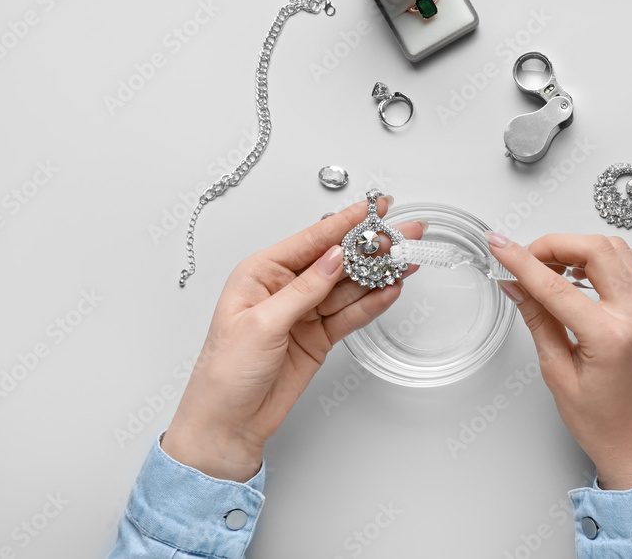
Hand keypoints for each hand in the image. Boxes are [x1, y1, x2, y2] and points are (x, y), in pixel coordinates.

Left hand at [161, 196, 423, 481]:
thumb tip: (333, 258)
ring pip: (349, 286)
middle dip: (371, 246)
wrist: (228, 423)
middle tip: (403, 233)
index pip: (311, 240)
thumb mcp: (262, 325)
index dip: (346, 222)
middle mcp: (284, 288)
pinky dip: (372, 303)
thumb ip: (304, 290)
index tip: (374, 208)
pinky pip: (350, 314)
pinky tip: (391, 289)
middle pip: (336, 260)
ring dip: (378, 273)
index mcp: (261, 274)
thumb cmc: (225, 373)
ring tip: (406, 259)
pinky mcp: (319, 337)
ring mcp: (304, 312)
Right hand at [486, 232, 631, 490]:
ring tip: (547, 266)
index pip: (557, 285)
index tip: (500, 247)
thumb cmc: (603, 422)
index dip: (522, 262)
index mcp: (611, 336)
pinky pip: (627, 266)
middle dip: (554, 244)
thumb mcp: (557, 372)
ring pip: (615, 250)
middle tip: (525, 256)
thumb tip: (516, 285)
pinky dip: (598, 259)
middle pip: (595, 250)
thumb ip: (537, 320)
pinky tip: (575, 274)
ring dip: (577, 248)